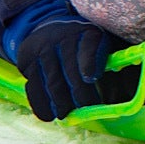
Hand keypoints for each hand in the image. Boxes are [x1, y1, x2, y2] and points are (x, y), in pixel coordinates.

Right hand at [13, 3, 134, 121]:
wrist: (49, 28)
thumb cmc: (82, 46)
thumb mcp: (100, 48)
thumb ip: (111, 69)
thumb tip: (117, 98)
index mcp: (88, 33)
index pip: (89, 47)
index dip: (90, 62)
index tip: (91, 78)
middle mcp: (64, 36)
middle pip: (71, 71)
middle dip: (80, 94)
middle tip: (85, 109)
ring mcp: (43, 47)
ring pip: (52, 82)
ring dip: (60, 103)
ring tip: (66, 114)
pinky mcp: (26, 58)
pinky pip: (34, 86)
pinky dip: (41, 104)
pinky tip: (48, 115)